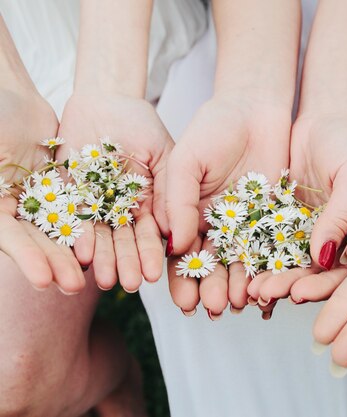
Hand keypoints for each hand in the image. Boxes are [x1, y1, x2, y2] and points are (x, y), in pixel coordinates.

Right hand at [0, 89, 84, 292]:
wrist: (8, 95)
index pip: (8, 237)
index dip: (28, 258)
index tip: (46, 281)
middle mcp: (12, 210)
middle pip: (38, 242)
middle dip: (59, 264)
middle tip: (78, 286)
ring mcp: (39, 201)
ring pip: (64, 230)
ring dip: (83, 253)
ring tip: (104, 277)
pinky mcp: (63, 190)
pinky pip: (83, 210)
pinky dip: (98, 226)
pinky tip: (115, 244)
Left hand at [58, 92, 172, 291]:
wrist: (104, 101)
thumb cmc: (142, 124)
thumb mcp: (164, 154)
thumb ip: (169, 190)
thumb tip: (172, 231)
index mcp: (149, 204)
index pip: (151, 234)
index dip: (152, 254)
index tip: (154, 274)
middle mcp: (122, 210)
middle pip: (124, 242)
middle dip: (127, 263)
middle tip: (129, 284)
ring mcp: (96, 204)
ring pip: (99, 237)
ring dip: (103, 259)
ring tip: (105, 280)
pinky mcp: (70, 195)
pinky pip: (72, 219)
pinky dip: (77, 237)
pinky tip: (82, 255)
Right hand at [166, 94, 290, 317]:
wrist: (255, 107)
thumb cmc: (212, 128)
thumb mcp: (185, 161)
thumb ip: (177, 201)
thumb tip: (173, 244)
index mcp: (189, 214)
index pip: (181, 254)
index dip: (181, 279)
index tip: (182, 301)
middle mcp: (217, 225)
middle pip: (212, 265)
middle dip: (210, 288)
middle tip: (211, 308)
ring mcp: (246, 224)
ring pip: (241, 262)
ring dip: (237, 285)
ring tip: (236, 303)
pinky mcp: (274, 217)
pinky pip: (270, 247)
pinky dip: (267, 268)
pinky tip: (265, 285)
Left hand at [248, 114, 346, 308]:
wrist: (324, 120)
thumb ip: (344, 217)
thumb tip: (325, 260)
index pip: (340, 272)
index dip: (321, 286)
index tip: (299, 294)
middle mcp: (329, 242)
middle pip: (309, 274)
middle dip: (285, 286)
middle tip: (263, 295)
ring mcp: (303, 233)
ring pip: (284, 262)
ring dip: (265, 277)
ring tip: (246, 289)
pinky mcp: (279, 220)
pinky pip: (263, 240)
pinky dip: (250, 253)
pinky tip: (234, 265)